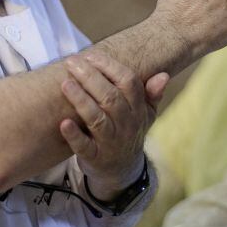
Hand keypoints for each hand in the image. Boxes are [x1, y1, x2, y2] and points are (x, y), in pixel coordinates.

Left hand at [58, 49, 168, 197]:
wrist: (122, 170)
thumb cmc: (129, 132)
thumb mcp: (146, 114)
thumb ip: (152, 94)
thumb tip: (163, 75)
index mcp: (138, 109)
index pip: (129, 82)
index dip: (110, 67)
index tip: (91, 56)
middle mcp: (126, 124)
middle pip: (110, 97)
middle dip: (90, 77)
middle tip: (71, 62)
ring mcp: (110, 142)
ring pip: (97, 119)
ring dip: (81, 100)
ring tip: (65, 84)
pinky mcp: (94, 157)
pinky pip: (84, 146)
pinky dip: (74, 135)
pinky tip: (63, 123)